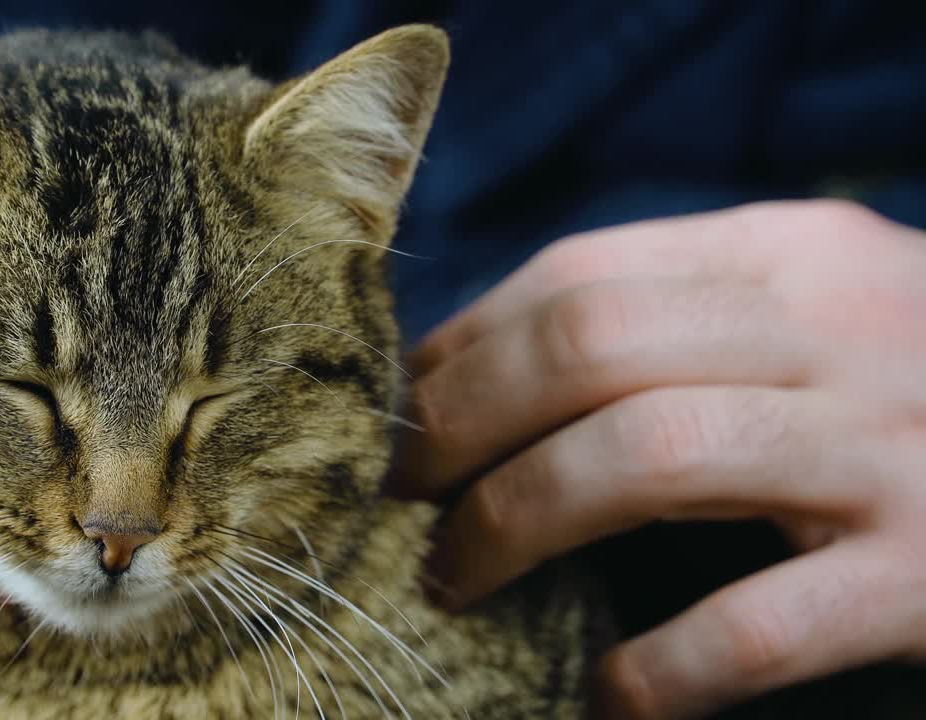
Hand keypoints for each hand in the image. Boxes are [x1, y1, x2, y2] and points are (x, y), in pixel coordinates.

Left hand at [393, 200, 925, 718]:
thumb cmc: (910, 384)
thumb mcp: (803, 311)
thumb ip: (674, 321)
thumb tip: (482, 372)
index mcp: (791, 254)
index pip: (579, 276)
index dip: (463, 349)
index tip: (400, 415)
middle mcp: (836, 329)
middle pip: (589, 347)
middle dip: (462, 425)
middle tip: (401, 495)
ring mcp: (888, 449)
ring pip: (649, 457)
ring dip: (520, 521)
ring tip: (456, 575)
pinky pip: (762, 622)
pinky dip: (661, 667)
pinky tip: (604, 694)